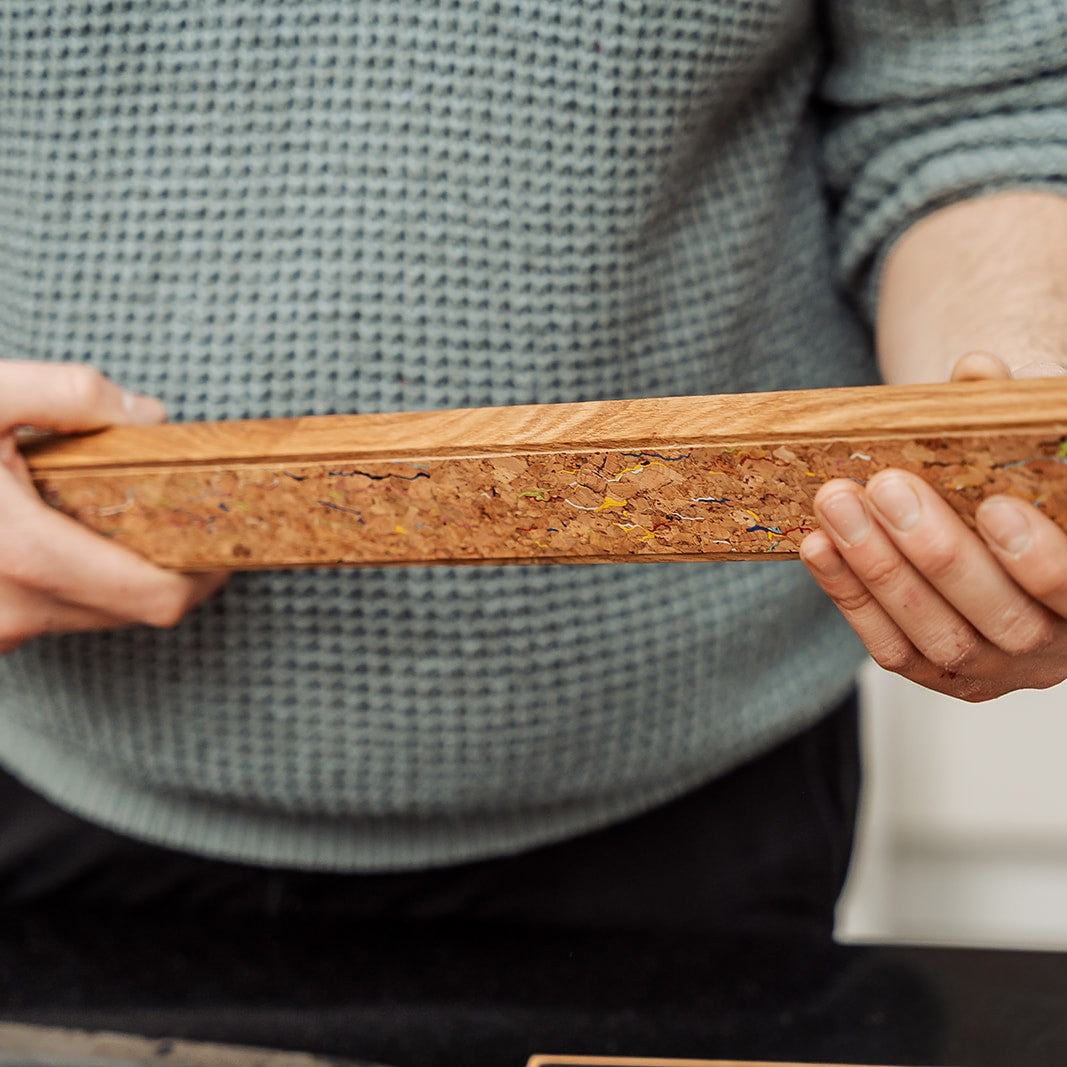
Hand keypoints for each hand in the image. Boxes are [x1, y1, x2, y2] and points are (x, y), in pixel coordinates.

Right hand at [0, 361, 226, 654]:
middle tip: (187, 520)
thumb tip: (148, 418)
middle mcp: (8, 609)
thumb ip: (68, 394)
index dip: (204, 578)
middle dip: (171, 571)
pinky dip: (82, 583)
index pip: (154, 599)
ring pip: (97, 618)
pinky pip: (57, 616)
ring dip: (124, 575)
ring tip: (120, 515)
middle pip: (135, 612)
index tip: (225, 545)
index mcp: (21, 554)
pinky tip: (70, 534)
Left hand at [800, 354, 1066, 701]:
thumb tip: (976, 370)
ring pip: (937, 637)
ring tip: (837, 504)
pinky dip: (849, 594)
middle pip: (1002, 618)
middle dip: (938, 551)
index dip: (1041, 557)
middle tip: (888, 488)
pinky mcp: (938, 675)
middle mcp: (1052, 646)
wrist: (989, 535)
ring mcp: (993, 670)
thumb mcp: (1022, 454)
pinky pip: (890, 647)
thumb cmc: (1018, 491)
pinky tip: (818, 546)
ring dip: (878, 569)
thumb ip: (1009, 418)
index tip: (996, 505)